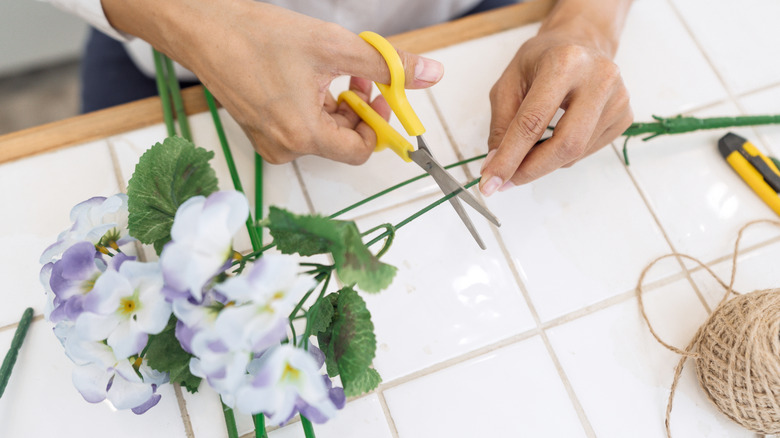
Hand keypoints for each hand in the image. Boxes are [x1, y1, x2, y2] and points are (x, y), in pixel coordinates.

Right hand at [101, 0, 443, 163]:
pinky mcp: (260, 132)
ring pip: (324, 134)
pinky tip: (308, 78)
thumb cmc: (258, 36)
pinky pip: (302, 128)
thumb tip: (429, 74)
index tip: (381, 93)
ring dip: (339, 105)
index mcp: (302, 134)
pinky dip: (316, 106)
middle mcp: (285, 148)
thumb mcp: (335, 46)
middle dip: (360, 109)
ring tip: (332, 70)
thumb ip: (387, 65)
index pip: (361, 151)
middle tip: (360, 74)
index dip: (379, 122)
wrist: (203, 29)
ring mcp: (270, 143)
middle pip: (344, 142)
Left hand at [479, 0, 632, 195]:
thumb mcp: (509, 82)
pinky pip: (586, 152)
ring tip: (528, 149)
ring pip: (575, 153)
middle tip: (507, 181)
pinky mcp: (625, 116)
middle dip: (531, 170)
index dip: (509, 157)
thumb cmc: (542, 60)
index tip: (491, 182)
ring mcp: (618, 99)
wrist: (580, 41)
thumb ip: (500, 125)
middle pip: (565, 144)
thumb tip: (496, 165)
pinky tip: (555, 136)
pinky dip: (562, 156)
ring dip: (544, 163)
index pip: (533, 122)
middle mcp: (599, 78)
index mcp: (564, 63)